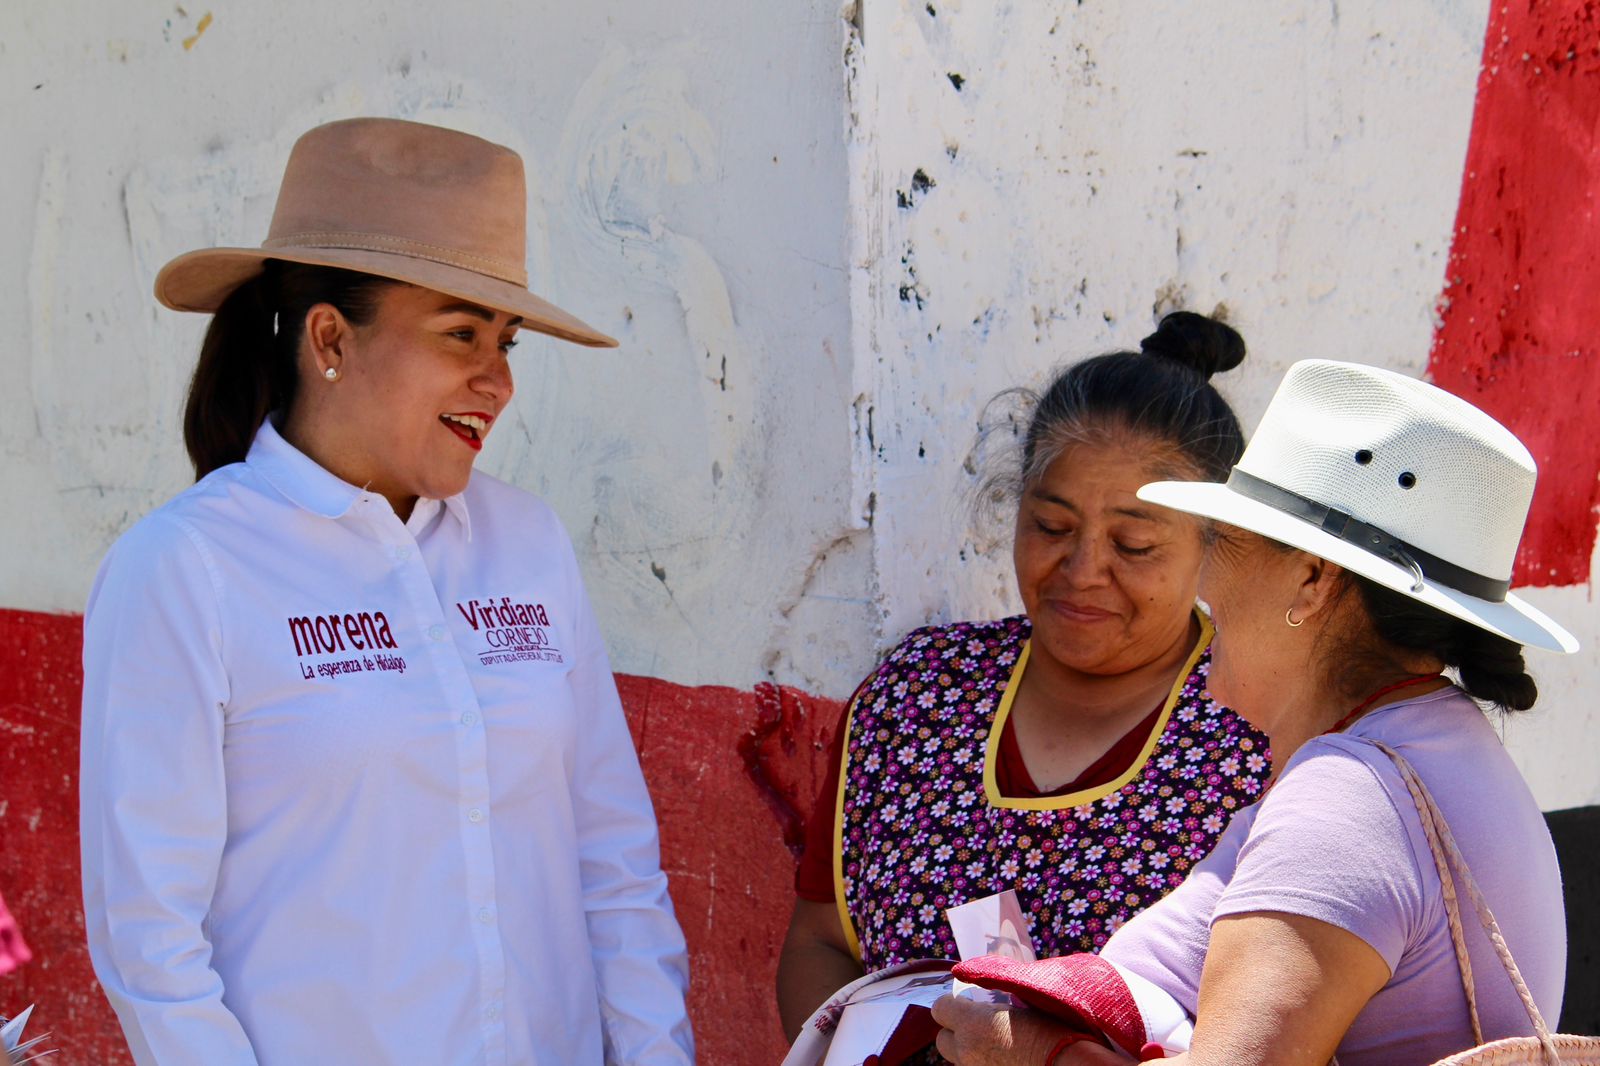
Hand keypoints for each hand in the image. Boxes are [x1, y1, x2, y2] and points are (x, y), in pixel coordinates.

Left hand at [929, 994, 1125, 1065]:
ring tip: (997, 1044)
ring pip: (960, 1059)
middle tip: (981, 1025)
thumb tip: (988, 981)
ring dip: (971, 1050)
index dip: (952, 1003)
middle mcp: (967, 1051)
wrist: (1068, 1064)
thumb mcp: (1022, 1001)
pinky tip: (1005, 1058)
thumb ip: (997, 993)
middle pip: (943, 1040)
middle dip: (957, 1031)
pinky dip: (985, 1062)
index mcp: (973, 1024)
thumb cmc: (1053, 1030)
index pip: (939, 1008)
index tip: (968, 1002)